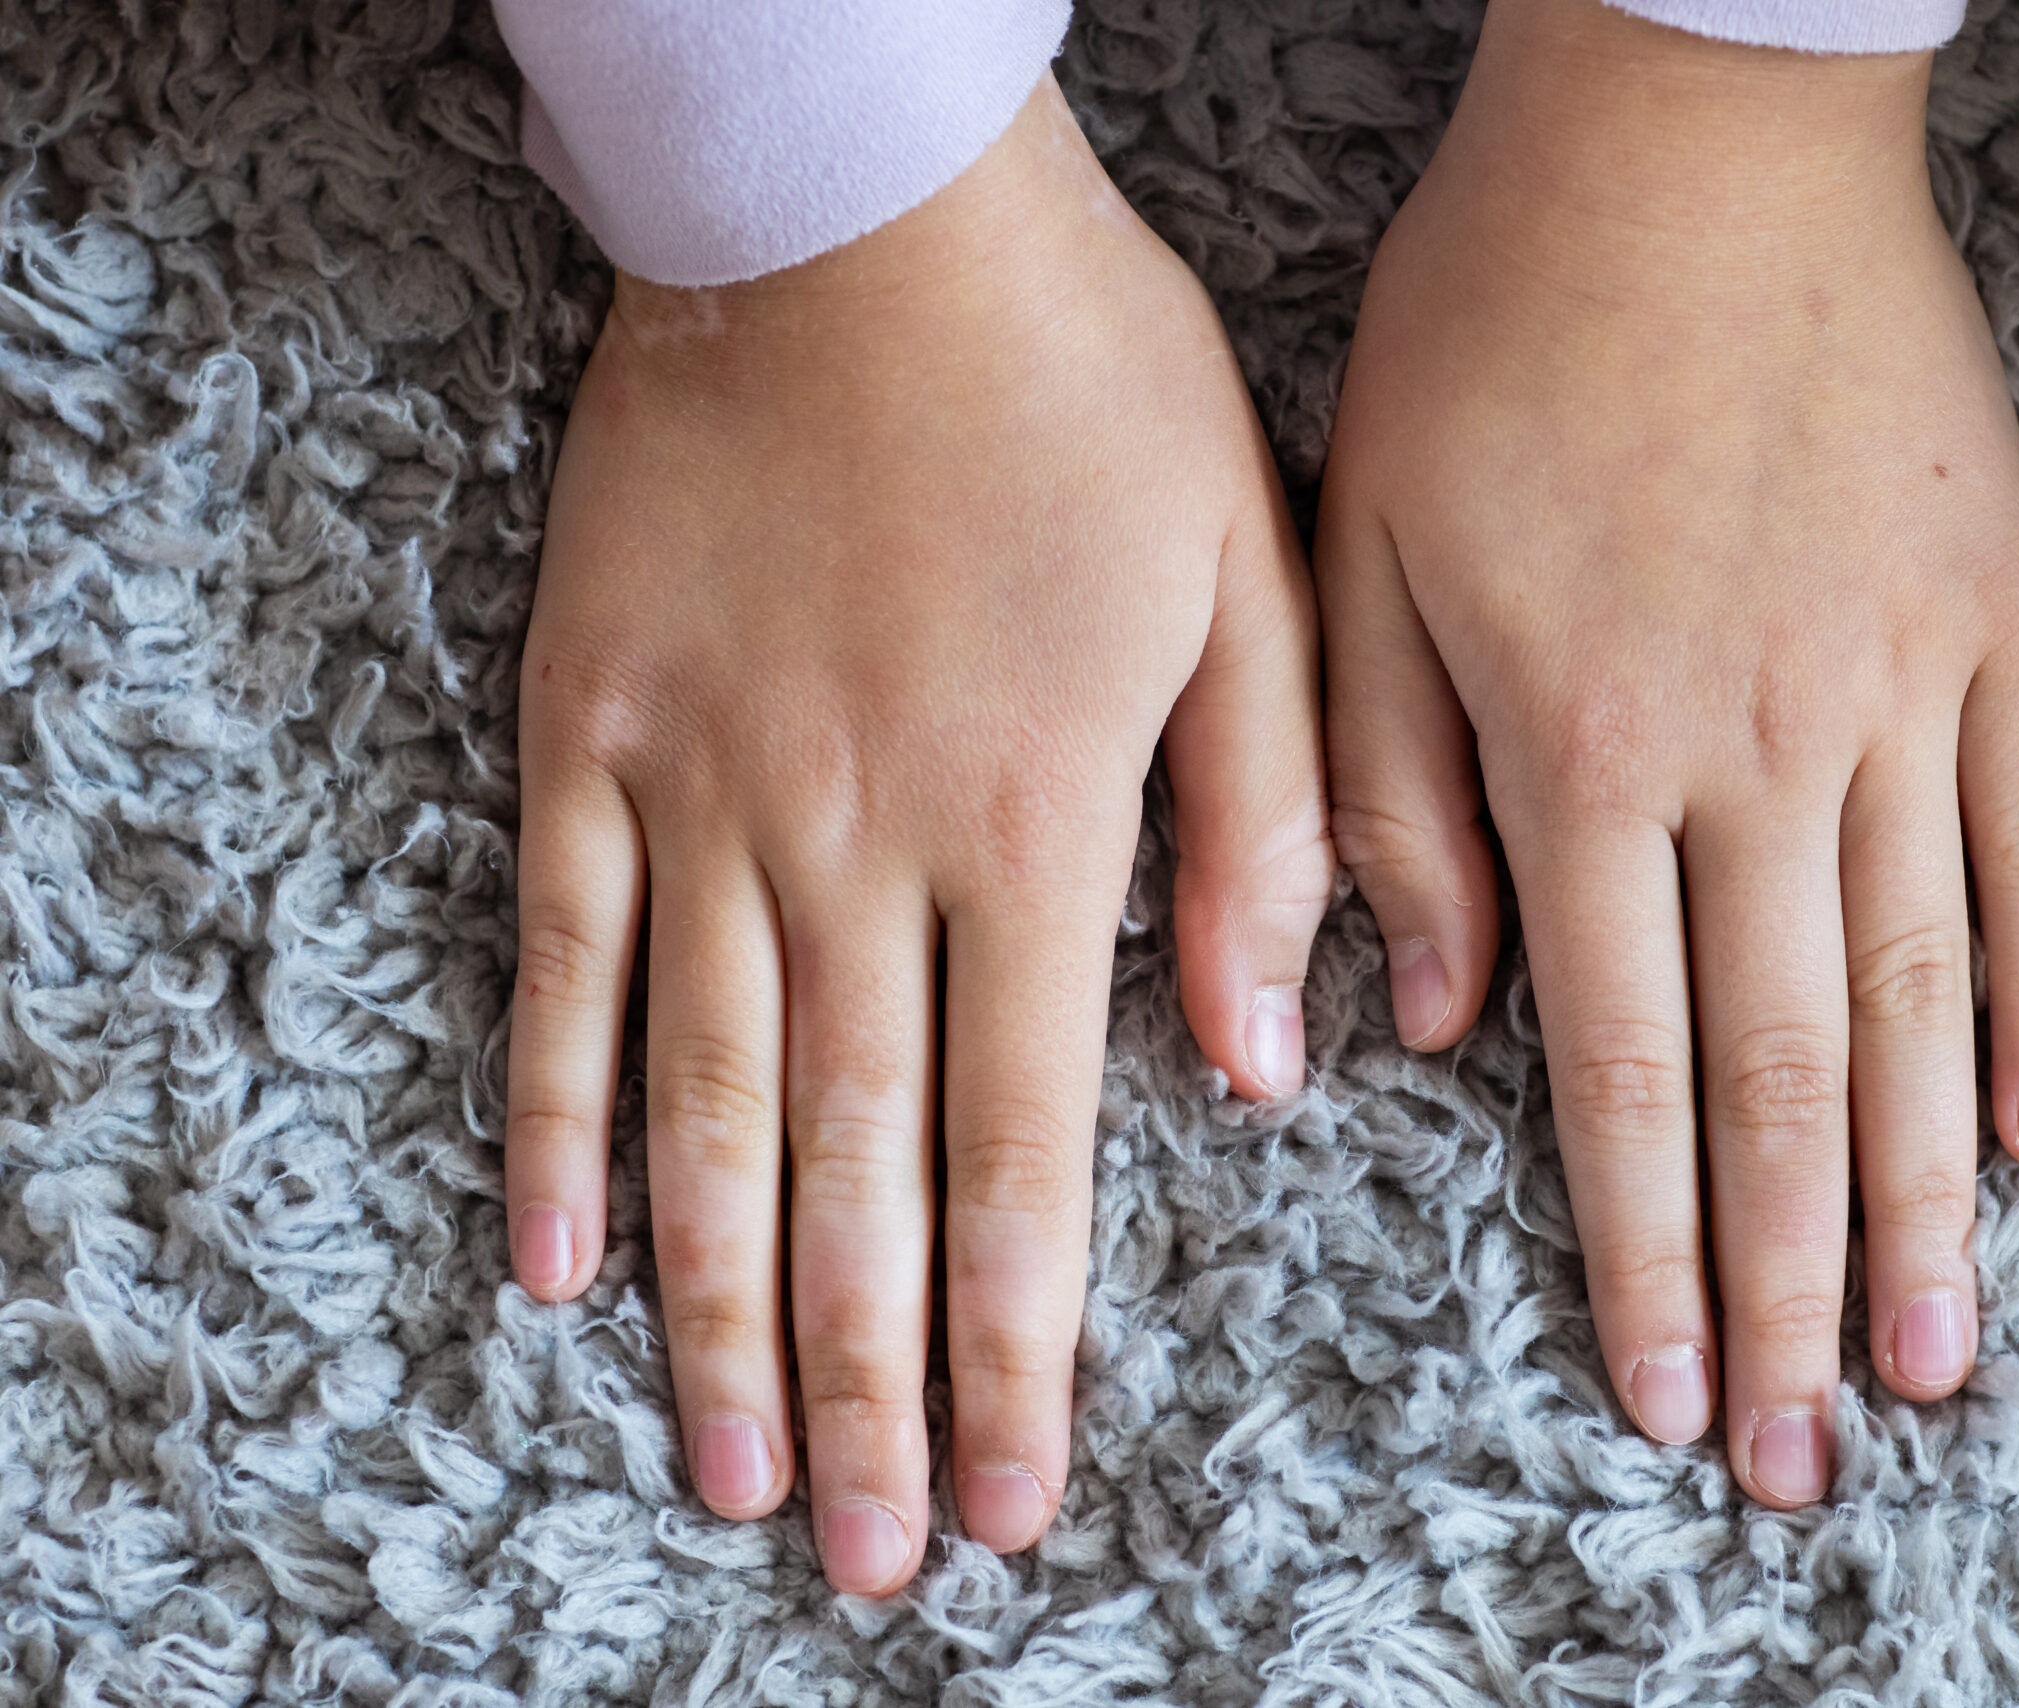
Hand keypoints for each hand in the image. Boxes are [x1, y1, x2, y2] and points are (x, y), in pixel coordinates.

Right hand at [504, 78, 1331, 1592]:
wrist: (860, 209)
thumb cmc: (1077, 378)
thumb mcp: (1245, 574)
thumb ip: (1263, 822)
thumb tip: (1263, 1057)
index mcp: (1034, 824)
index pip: (1024, 1152)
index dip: (1014, 1345)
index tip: (1007, 1492)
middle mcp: (859, 850)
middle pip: (861, 1176)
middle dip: (865, 1385)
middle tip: (860, 1552)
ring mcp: (705, 799)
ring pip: (714, 1110)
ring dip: (718, 1308)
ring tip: (722, 1466)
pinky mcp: (590, 735)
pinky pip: (568, 964)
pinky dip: (564, 1122)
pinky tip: (559, 1266)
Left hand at [1317, 0, 2018, 1505]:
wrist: (1687, 133)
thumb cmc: (1496, 332)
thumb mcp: (1364, 555)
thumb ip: (1382, 803)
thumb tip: (1412, 1025)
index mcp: (1583, 753)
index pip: (1625, 1073)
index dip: (1644, 1255)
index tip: (1661, 1393)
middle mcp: (1755, 756)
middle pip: (1784, 1081)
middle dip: (1785, 1289)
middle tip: (1803, 1454)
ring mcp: (1900, 694)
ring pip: (1920, 1001)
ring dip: (1923, 1200)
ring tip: (1929, 1357)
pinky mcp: (1998, 623)